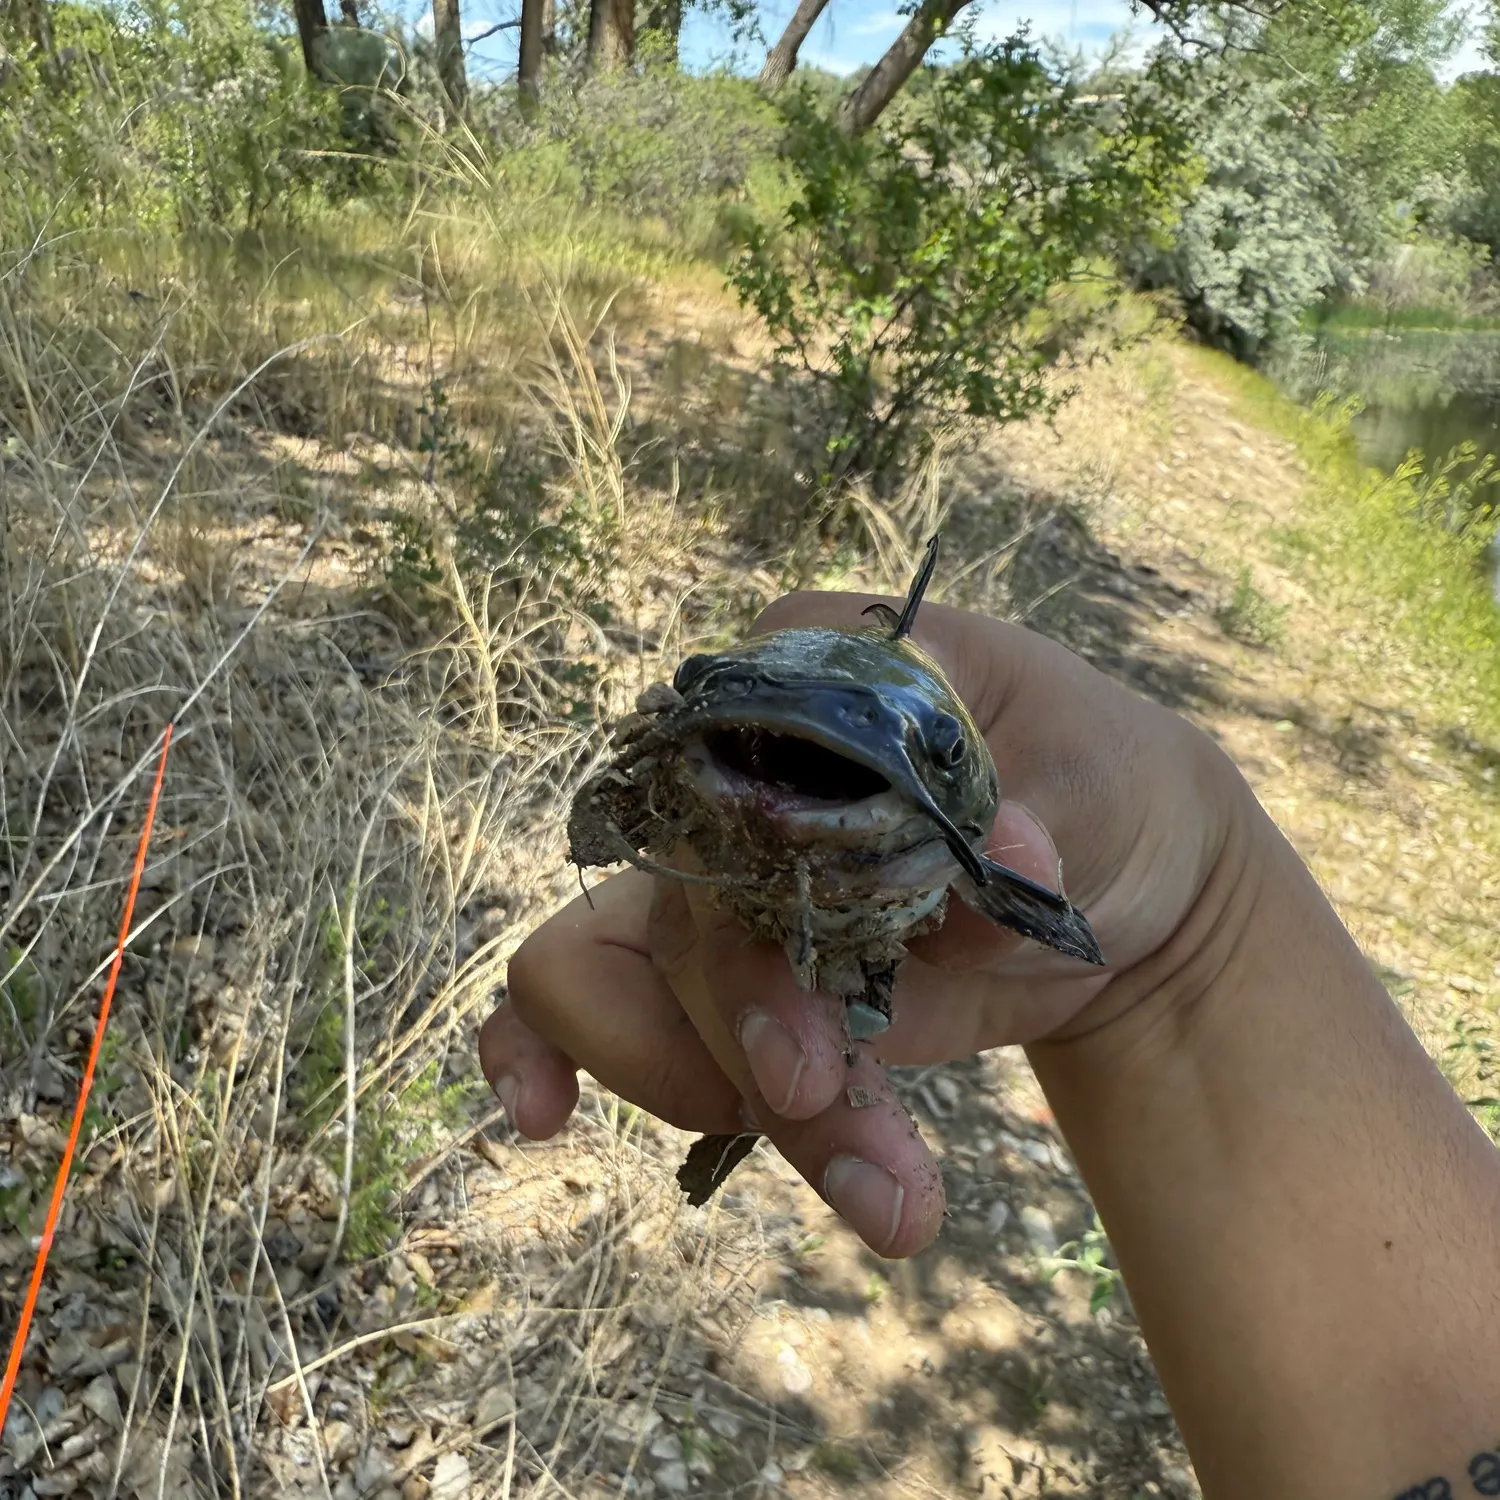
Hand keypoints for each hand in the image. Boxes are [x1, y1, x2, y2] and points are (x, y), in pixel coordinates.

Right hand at [480, 590, 1260, 1254]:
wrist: (1126, 886)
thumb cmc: (1106, 791)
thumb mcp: (1101, 790)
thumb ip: (1043, 821)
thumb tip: (1011, 849)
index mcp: (817, 669)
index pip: (723, 743)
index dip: (747, 853)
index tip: (830, 954)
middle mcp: (743, 769)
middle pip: (671, 887)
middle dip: (734, 1011)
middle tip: (816, 1093)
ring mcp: (728, 878)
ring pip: (622, 972)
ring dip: (707, 1089)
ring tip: (878, 1192)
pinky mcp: (737, 976)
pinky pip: (593, 999)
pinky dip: (546, 1053)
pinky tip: (536, 1118)